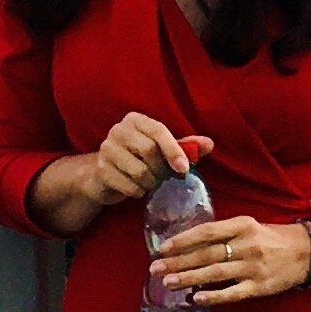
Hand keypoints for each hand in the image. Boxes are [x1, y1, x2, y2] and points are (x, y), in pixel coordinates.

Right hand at [84, 112, 213, 206]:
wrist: (104, 175)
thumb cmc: (138, 158)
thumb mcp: (161, 150)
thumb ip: (185, 146)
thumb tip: (209, 144)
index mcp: (136, 120)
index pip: (158, 130)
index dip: (174, 150)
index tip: (184, 169)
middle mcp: (119, 130)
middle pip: (149, 150)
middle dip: (161, 169)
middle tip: (165, 177)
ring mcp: (107, 149)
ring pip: (139, 170)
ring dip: (151, 182)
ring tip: (150, 182)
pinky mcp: (101, 170)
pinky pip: (128, 185)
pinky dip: (138, 191)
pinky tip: (137, 188)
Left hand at [150, 216, 310, 305]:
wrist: (306, 251)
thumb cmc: (272, 237)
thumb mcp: (250, 226)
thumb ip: (225, 233)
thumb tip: (191, 243)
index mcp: (242, 224)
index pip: (206, 231)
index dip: (183, 239)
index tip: (163, 247)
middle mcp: (246, 244)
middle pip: (206, 253)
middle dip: (178, 261)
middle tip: (155, 268)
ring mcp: (253, 266)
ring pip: (215, 272)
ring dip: (189, 278)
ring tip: (168, 282)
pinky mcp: (259, 286)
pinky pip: (232, 292)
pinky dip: (214, 295)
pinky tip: (197, 298)